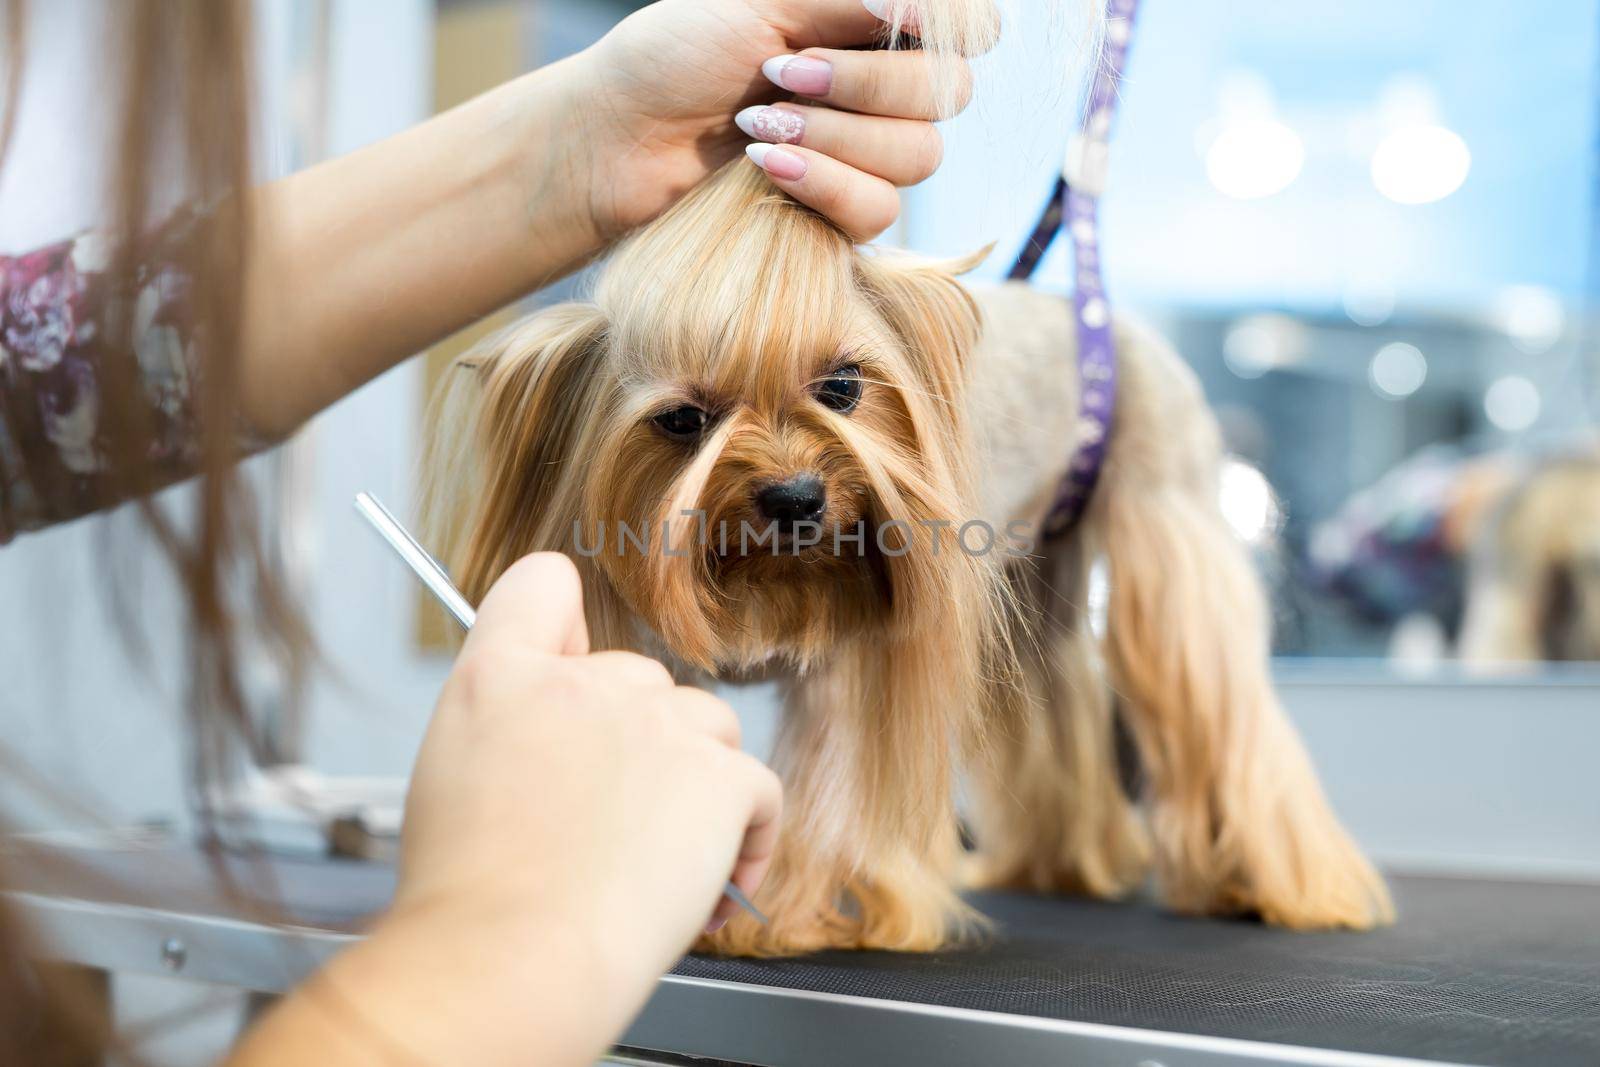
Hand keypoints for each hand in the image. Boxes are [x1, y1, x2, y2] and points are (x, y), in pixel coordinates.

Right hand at [397, 552, 780, 958]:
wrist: (509, 958)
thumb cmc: (470, 896)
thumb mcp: (450, 774)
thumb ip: (506, 723)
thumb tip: (547, 734)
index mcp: (501, 677)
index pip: (544, 586)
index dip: (565, 624)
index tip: (574, 665)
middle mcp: (584, 683)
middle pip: (639, 677)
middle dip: (637, 739)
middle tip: (610, 819)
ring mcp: (658, 725)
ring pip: (708, 724)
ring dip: (696, 782)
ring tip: (663, 858)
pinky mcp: (720, 775)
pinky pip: (758, 789)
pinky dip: (748, 837)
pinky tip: (712, 884)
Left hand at [568, 0, 987, 240]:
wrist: (618, 138)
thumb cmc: (676, 55)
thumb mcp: (759, 1)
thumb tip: (920, 8)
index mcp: (874, 25)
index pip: (972, 27)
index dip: (948, 26)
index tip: (883, 18)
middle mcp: (885, 89)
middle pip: (950, 92)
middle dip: (863, 84)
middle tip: (780, 73)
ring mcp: (868, 155)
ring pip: (918, 156)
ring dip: (836, 136)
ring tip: (756, 125)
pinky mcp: (841, 215)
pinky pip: (878, 209)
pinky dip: (822, 184)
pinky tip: (762, 167)